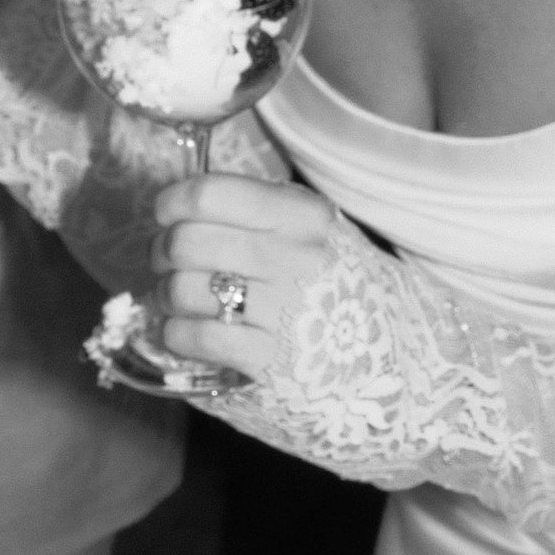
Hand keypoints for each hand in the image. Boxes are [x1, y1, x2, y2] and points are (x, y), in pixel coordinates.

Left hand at [146, 168, 343, 376]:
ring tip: (180, 299)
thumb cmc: (339, 283)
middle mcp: (296, 258)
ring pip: (183, 290)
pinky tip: (186, 332)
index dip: (171, 204)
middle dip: (161, 252)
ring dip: (167, 295)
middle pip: (186, 242)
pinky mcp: (271, 360)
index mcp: (303, 216)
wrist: (393, 354)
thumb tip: (185, 202)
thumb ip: (262, 210)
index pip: (208, 194)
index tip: (167, 216)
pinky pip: (194, 337)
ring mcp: (285, 311)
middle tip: (167, 263)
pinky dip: (176, 334)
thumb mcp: (316, 231)